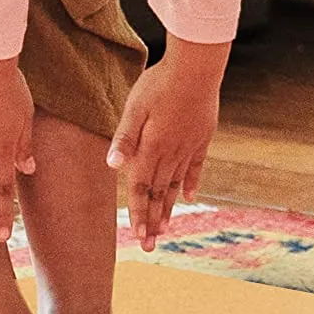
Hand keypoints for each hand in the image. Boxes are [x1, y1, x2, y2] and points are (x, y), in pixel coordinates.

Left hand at [108, 39, 227, 248]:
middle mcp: (170, 153)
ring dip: (168, 208)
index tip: (138, 237)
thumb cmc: (160, 82)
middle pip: (159, 193)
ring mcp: (188, 146)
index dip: (139, 214)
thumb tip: (111, 165)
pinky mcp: (202, 137)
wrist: (197, 66)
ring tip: (166, 229)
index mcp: (151, 148)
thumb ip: (125, 137)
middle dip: (153, 221)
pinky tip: (189, 197)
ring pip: (176, 184)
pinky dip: (191, 183)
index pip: (141, 189)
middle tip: (150, 247)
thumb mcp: (135, 106)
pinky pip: (195, 166)